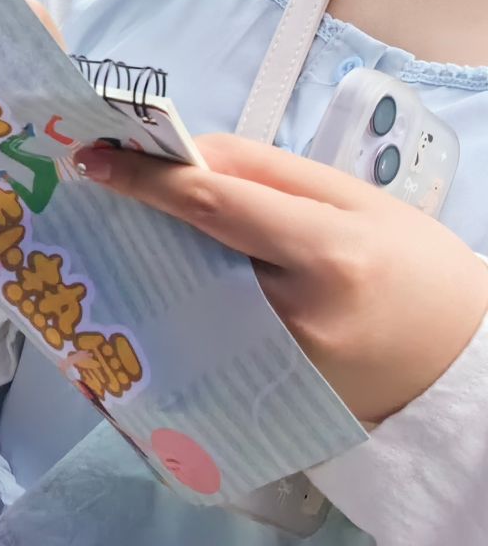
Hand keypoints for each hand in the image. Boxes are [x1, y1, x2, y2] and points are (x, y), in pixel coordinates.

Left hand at [84, 133, 487, 423]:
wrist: (461, 371)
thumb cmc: (415, 268)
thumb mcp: (357, 201)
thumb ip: (268, 170)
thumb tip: (189, 152)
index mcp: (328, 253)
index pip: (215, 207)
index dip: (148, 180)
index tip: (94, 158)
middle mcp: (296, 314)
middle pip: (189, 254)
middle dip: (141, 220)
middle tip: (100, 188)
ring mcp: (278, 362)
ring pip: (189, 297)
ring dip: (153, 262)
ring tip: (131, 234)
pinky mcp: (267, 393)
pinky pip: (206, 337)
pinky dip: (180, 305)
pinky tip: (165, 285)